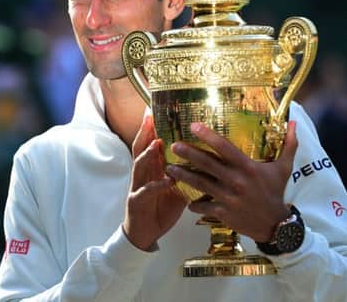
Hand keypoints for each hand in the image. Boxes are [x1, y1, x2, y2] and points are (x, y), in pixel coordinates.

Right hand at [122, 113, 187, 250]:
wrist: (144, 234)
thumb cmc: (160, 209)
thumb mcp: (176, 189)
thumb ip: (186, 174)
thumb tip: (209, 163)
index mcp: (151, 169)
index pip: (151, 144)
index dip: (153, 128)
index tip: (158, 112)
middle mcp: (142, 174)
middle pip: (140, 148)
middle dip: (145, 132)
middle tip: (150, 117)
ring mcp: (137, 186)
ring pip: (139, 166)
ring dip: (148, 154)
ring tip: (157, 143)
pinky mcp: (137, 202)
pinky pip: (146, 191)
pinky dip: (157, 185)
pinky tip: (167, 180)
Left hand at [166, 121, 297, 242]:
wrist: (276, 225)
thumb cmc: (276, 192)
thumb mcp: (284, 168)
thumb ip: (289, 144)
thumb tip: (294, 122)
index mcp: (248, 168)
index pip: (225, 148)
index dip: (208, 136)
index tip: (193, 126)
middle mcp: (236, 181)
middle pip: (208, 164)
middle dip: (189, 154)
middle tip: (173, 146)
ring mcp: (228, 198)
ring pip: (201, 184)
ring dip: (184, 176)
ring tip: (169, 168)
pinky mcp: (224, 213)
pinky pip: (204, 207)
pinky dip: (193, 204)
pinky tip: (184, 198)